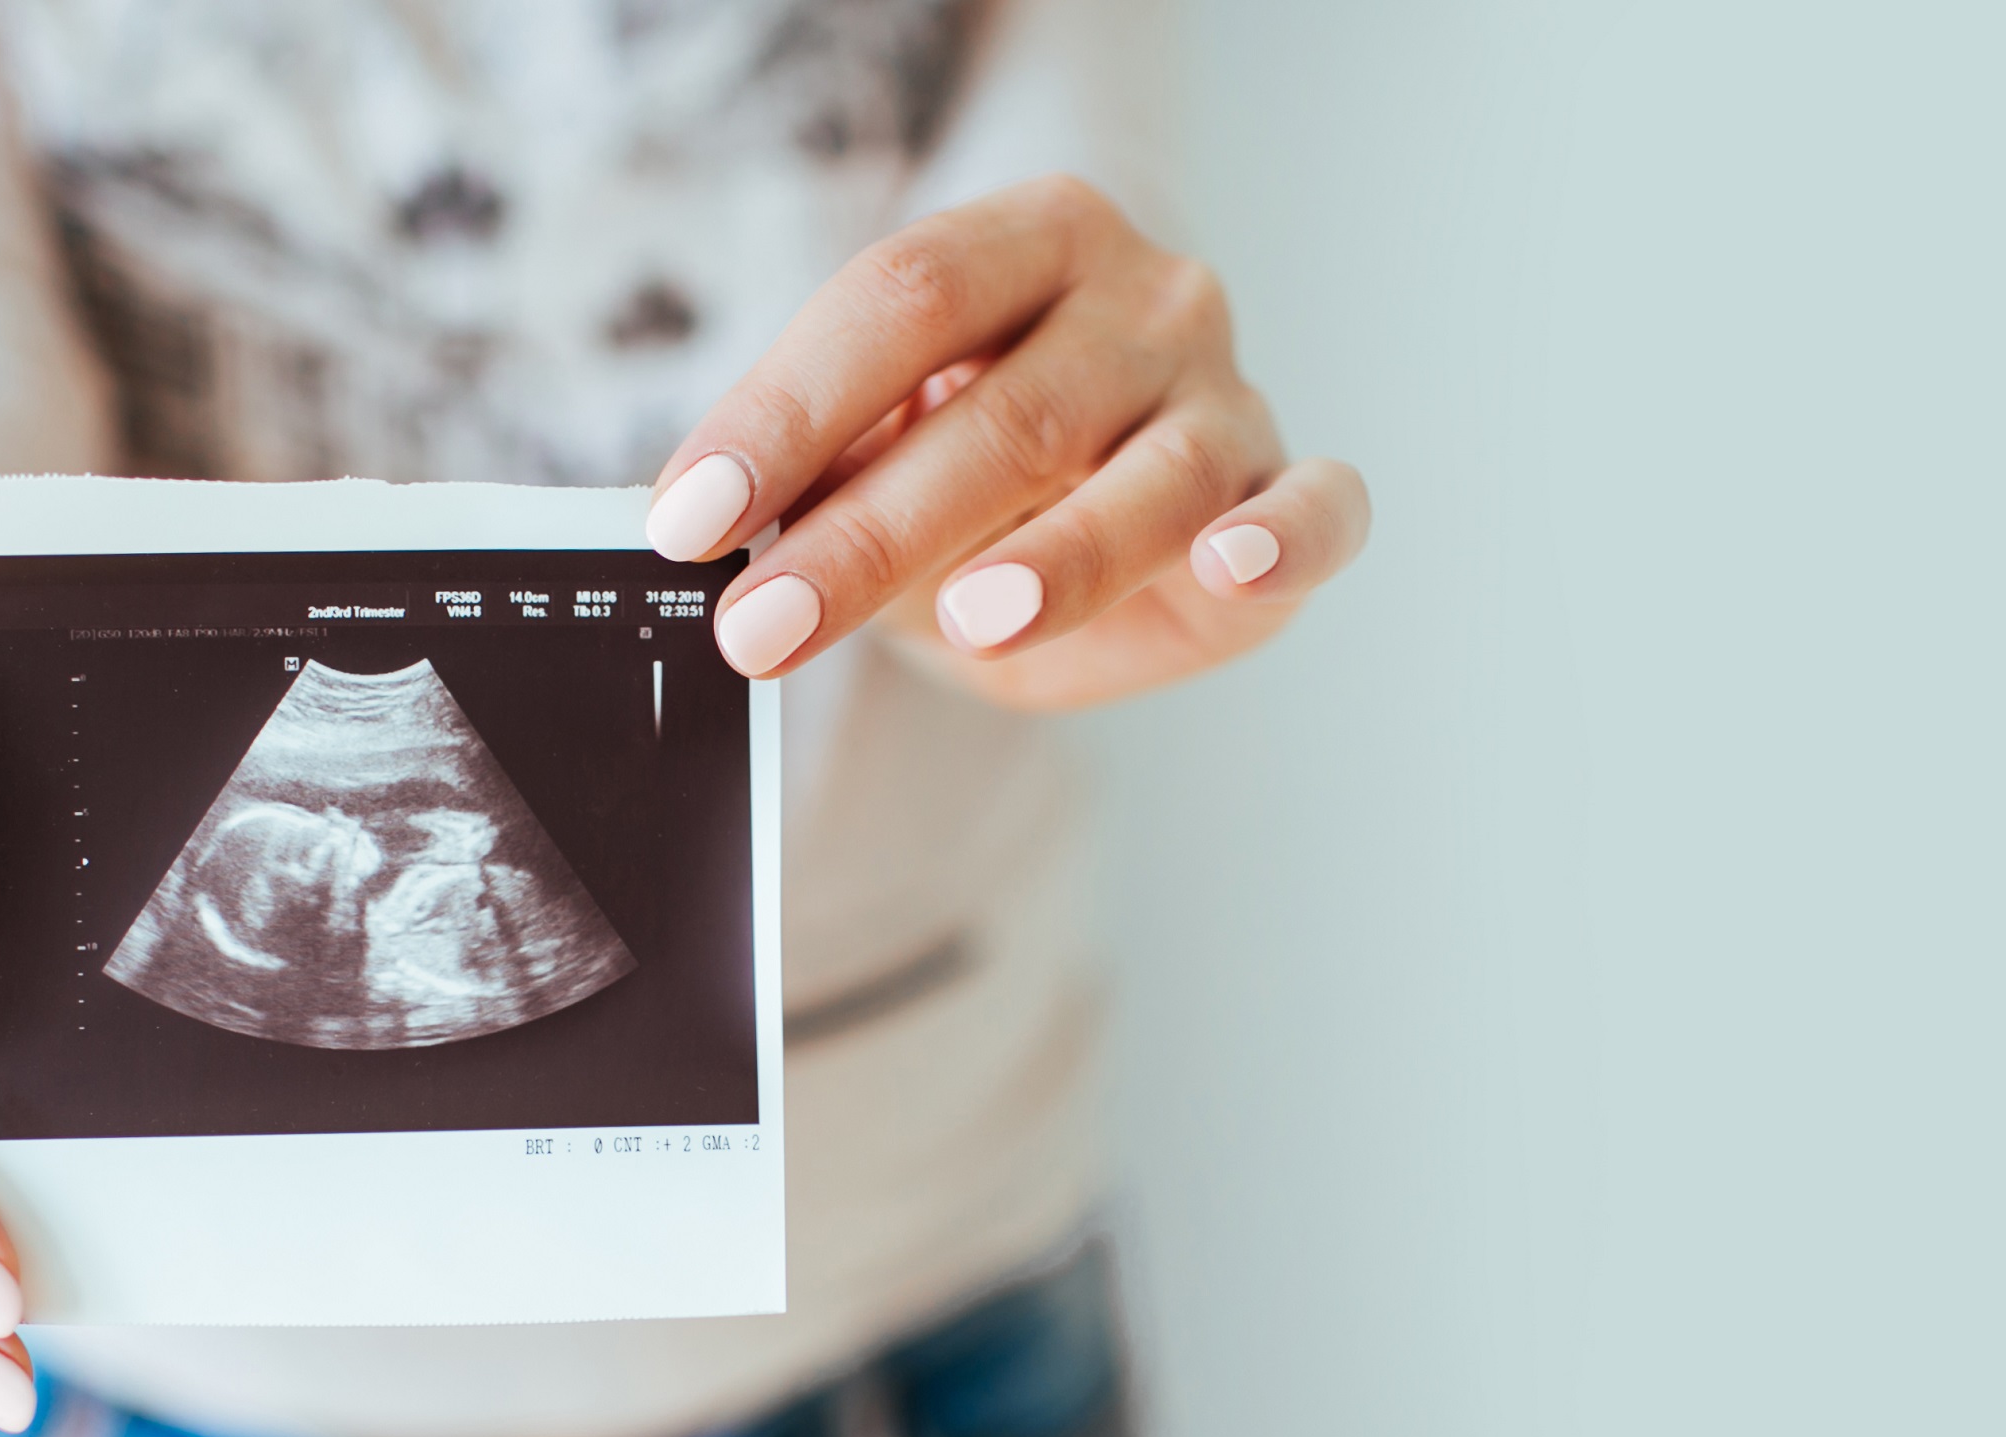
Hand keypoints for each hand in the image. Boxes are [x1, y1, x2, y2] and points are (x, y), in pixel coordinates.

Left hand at [644, 175, 1369, 710]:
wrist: (1095, 518)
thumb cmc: (972, 476)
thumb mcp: (878, 459)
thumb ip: (820, 476)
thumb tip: (704, 532)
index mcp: (1028, 240)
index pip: (900, 299)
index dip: (787, 412)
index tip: (689, 522)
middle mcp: (1143, 299)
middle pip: (1005, 409)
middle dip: (869, 534)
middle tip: (763, 627)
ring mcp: (1225, 393)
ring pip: (1152, 476)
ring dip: (1061, 555)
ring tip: (973, 619)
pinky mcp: (1287, 492)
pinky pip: (1316, 507)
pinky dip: (1284, 537)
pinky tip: (1235, 564)